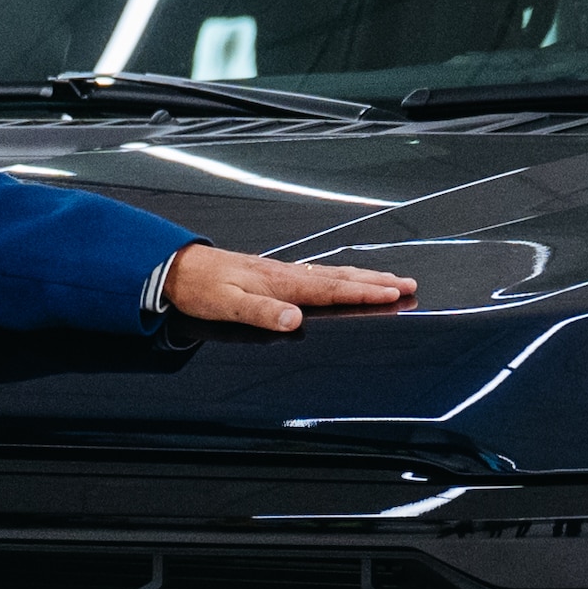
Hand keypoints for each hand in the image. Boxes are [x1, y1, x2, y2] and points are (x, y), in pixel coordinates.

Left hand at [162, 245, 418, 332]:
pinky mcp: (275, 273)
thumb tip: (294, 321)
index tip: (394, 293)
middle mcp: (287, 274)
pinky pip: (318, 274)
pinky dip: (340, 275)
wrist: (178, 267)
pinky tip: (345, 277)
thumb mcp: (228, 304)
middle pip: (340, 278)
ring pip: (332, 273)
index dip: (364, 293)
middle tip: (409, 284)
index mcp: (281, 283)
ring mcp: (282, 272)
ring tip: (390, 280)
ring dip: (363, 277)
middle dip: (376, 282)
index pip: (331, 289)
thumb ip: (263, 313)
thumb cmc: (202, 287)